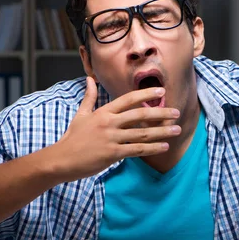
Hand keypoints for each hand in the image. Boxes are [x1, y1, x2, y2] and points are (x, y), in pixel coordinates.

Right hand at [51, 77, 180, 181]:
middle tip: (177, 112)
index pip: (128, 99)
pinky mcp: (112, 154)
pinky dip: (152, 148)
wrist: (61, 159)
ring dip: (162, 132)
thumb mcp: (80, 115)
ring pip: (142, 133)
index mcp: (103, 112)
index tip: (162, 92)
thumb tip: (90, 79)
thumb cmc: (72, 138)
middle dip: (161, 113)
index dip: (146, 95)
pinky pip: (137, 150)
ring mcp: (111, 138)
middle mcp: (109, 123)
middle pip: (140, 115)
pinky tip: (165, 146)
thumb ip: (89, 97)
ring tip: (177, 129)